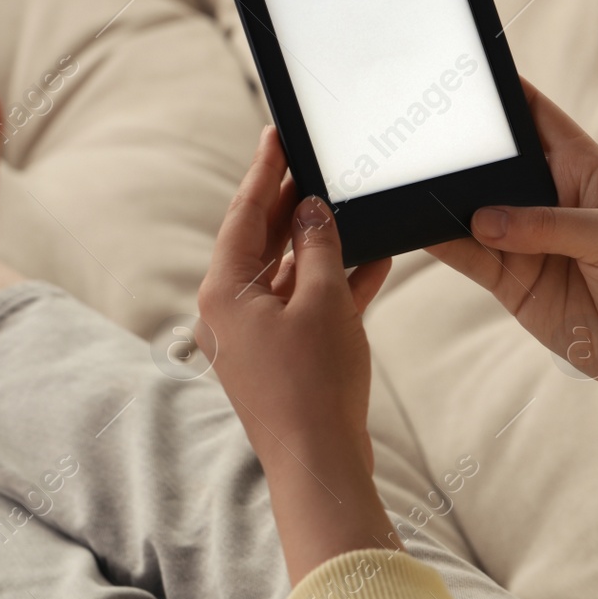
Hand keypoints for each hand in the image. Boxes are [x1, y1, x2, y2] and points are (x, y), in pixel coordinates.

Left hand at [197, 126, 396, 579]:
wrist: (318, 463)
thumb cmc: (314, 383)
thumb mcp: (322, 300)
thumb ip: (318, 246)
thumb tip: (313, 210)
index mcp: (225, 290)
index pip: (245, 213)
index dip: (265, 171)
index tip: (276, 134)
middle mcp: (232, 310)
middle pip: (263, 240)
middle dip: (294, 203)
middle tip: (317, 161)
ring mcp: (256, 336)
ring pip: (288, 272)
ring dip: (321, 243)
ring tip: (349, 203)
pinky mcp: (283, 358)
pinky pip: (306, 305)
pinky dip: (334, 283)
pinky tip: (372, 259)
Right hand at [428, 80, 597, 506]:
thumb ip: (549, 226)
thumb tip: (484, 220)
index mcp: (582, 168)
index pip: (535, 116)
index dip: (503, 92)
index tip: (464, 72)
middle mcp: (547, 198)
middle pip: (494, 162)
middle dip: (459, 147)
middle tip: (419, 130)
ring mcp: (525, 239)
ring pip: (472, 209)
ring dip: (444, 198)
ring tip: (408, 181)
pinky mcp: (511, 280)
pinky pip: (467, 255)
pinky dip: (441, 242)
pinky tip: (416, 228)